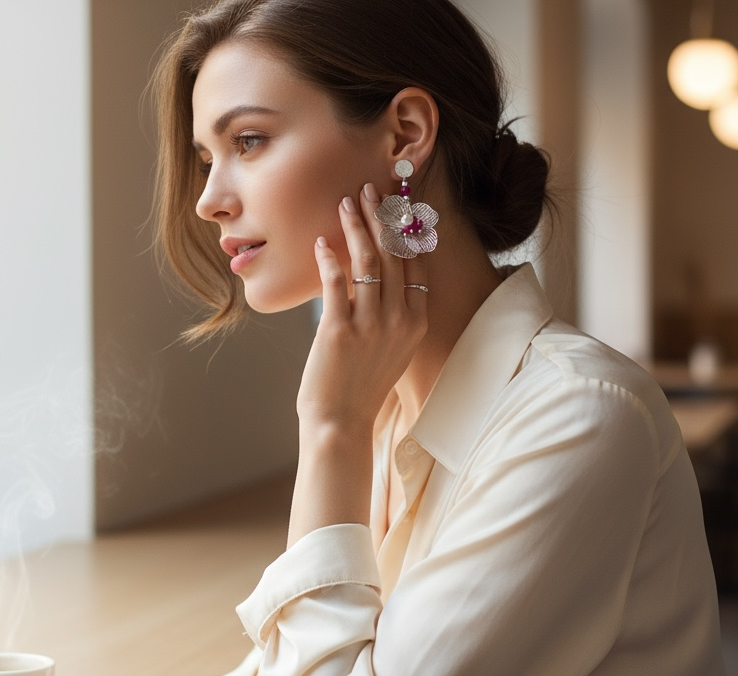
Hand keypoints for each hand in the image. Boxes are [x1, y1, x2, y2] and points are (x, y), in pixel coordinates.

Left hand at [297, 183, 428, 433]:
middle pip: (394, 253)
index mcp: (416, 323)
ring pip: (367, 260)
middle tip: (367, 190)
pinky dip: (328, 257)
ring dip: (356, 226)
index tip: (396, 203)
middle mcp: (400, 320)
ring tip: (345, 203)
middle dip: (381, 215)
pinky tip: (320, 241)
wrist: (341, 423)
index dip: (406, 228)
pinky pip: (336, 281)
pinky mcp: (340, 330)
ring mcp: (371, 325)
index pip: (417, 263)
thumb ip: (392, 314)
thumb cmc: (360, 386)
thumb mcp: (391, 349)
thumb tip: (376, 275)